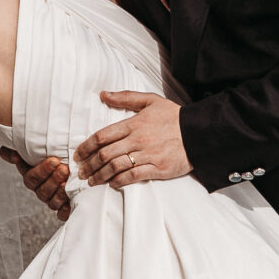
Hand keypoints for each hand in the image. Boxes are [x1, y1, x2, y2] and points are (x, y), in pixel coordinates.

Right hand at [0, 144, 71, 221]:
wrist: (71, 162)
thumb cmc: (52, 153)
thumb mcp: (33, 147)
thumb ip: (16, 150)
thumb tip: (11, 155)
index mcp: (32, 176)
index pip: (32, 177)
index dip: (42, 171)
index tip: (54, 161)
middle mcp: (40, 189)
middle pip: (43, 190)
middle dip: (54, 180)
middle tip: (64, 169)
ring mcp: (51, 199)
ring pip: (52, 202)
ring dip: (60, 193)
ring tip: (67, 183)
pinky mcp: (63, 207)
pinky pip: (61, 213)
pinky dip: (64, 211)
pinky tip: (68, 204)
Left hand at [75, 92, 192, 187]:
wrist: (199, 132)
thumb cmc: (174, 116)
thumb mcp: (150, 100)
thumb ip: (125, 97)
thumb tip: (103, 94)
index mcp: (134, 124)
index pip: (102, 136)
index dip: (86, 147)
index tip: (78, 155)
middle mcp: (138, 140)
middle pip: (105, 154)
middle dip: (89, 165)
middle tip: (80, 172)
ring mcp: (148, 156)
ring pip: (116, 167)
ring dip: (100, 176)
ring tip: (91, 181)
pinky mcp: (158, 169)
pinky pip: (133, 177)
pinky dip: (119, 182)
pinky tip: (112, 184)